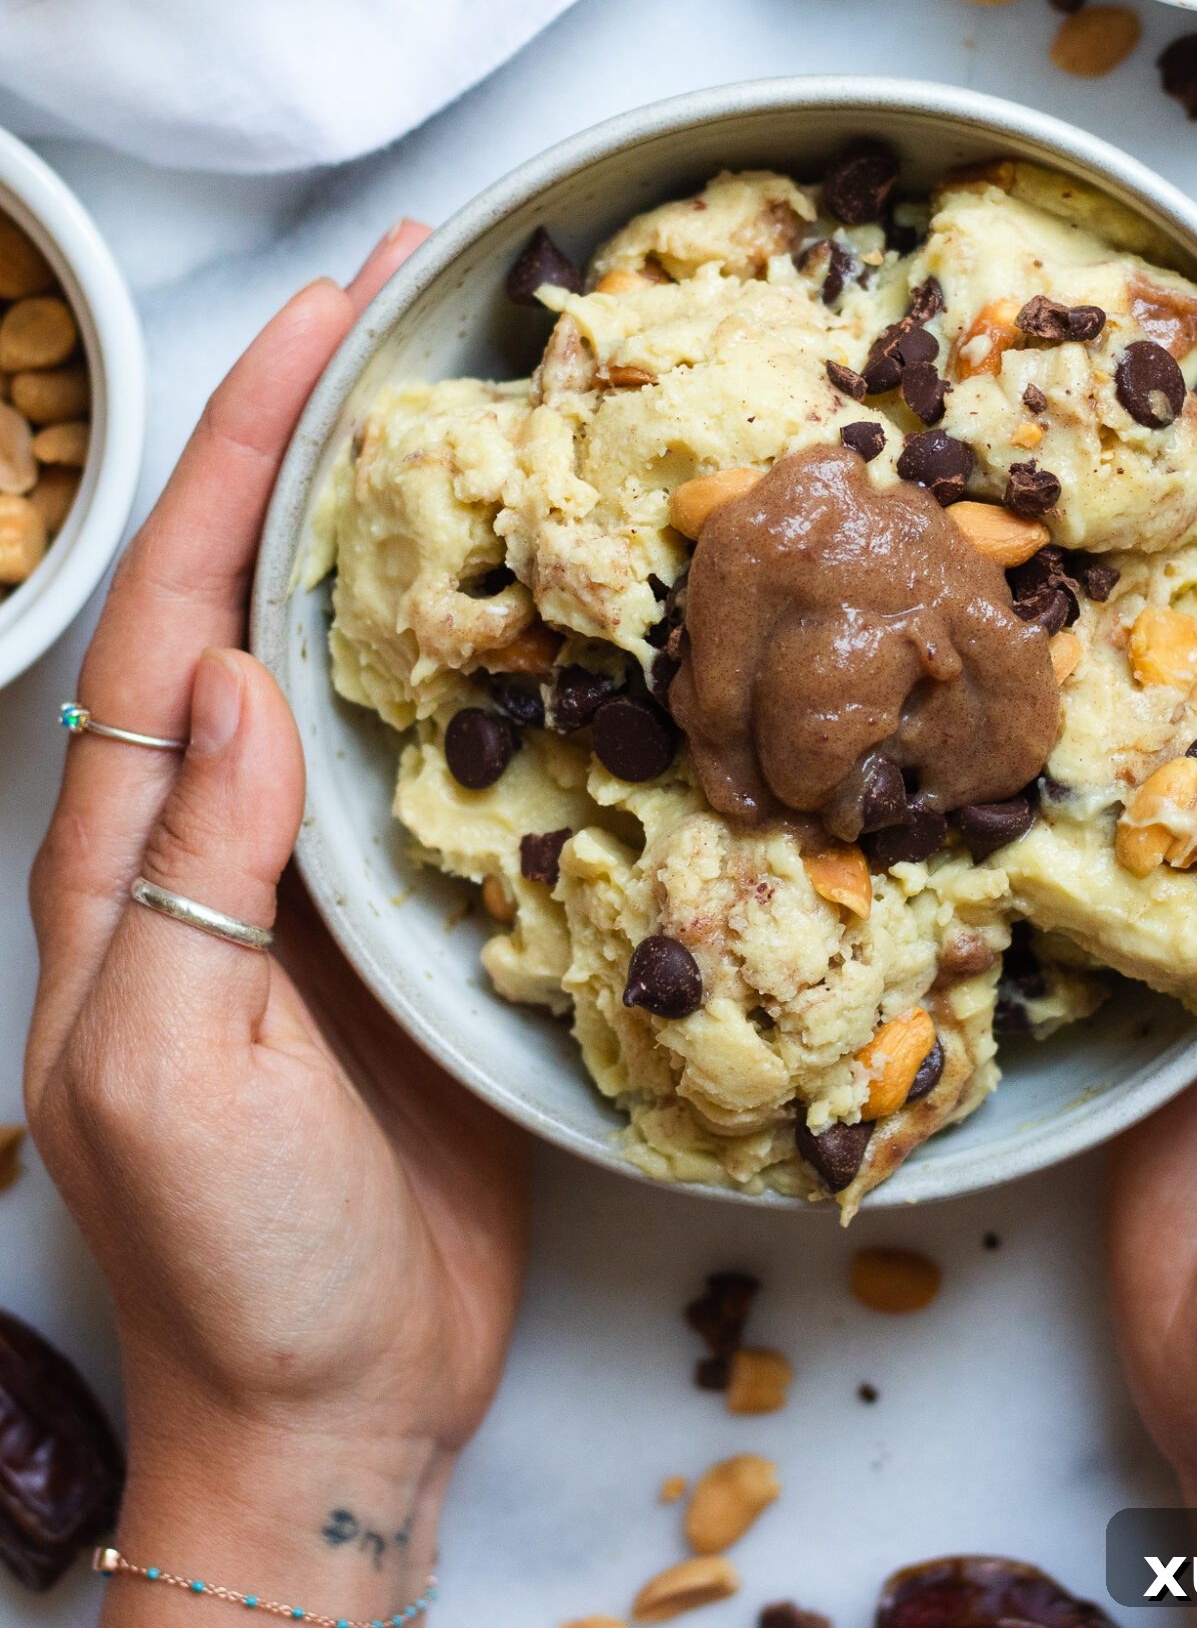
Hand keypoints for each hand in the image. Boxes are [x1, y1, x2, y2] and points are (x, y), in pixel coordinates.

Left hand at [25, 230, 530, 1622]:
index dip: (242, 449)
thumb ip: (186, 875)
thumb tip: (234, 675)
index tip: (323, 320)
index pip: (180, 601)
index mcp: (133, 848)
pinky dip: (496, 656)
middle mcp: (226, 829)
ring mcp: (329, 864)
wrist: (335, 1398)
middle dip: (322, 433)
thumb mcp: (171, 1072)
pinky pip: (456, 752)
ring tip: (495, 403)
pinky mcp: (426, 912)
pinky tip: (561, 601)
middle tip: (416, 299)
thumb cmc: (231, 1260)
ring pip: (365, 650)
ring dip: (412, 520)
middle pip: (265, 587)